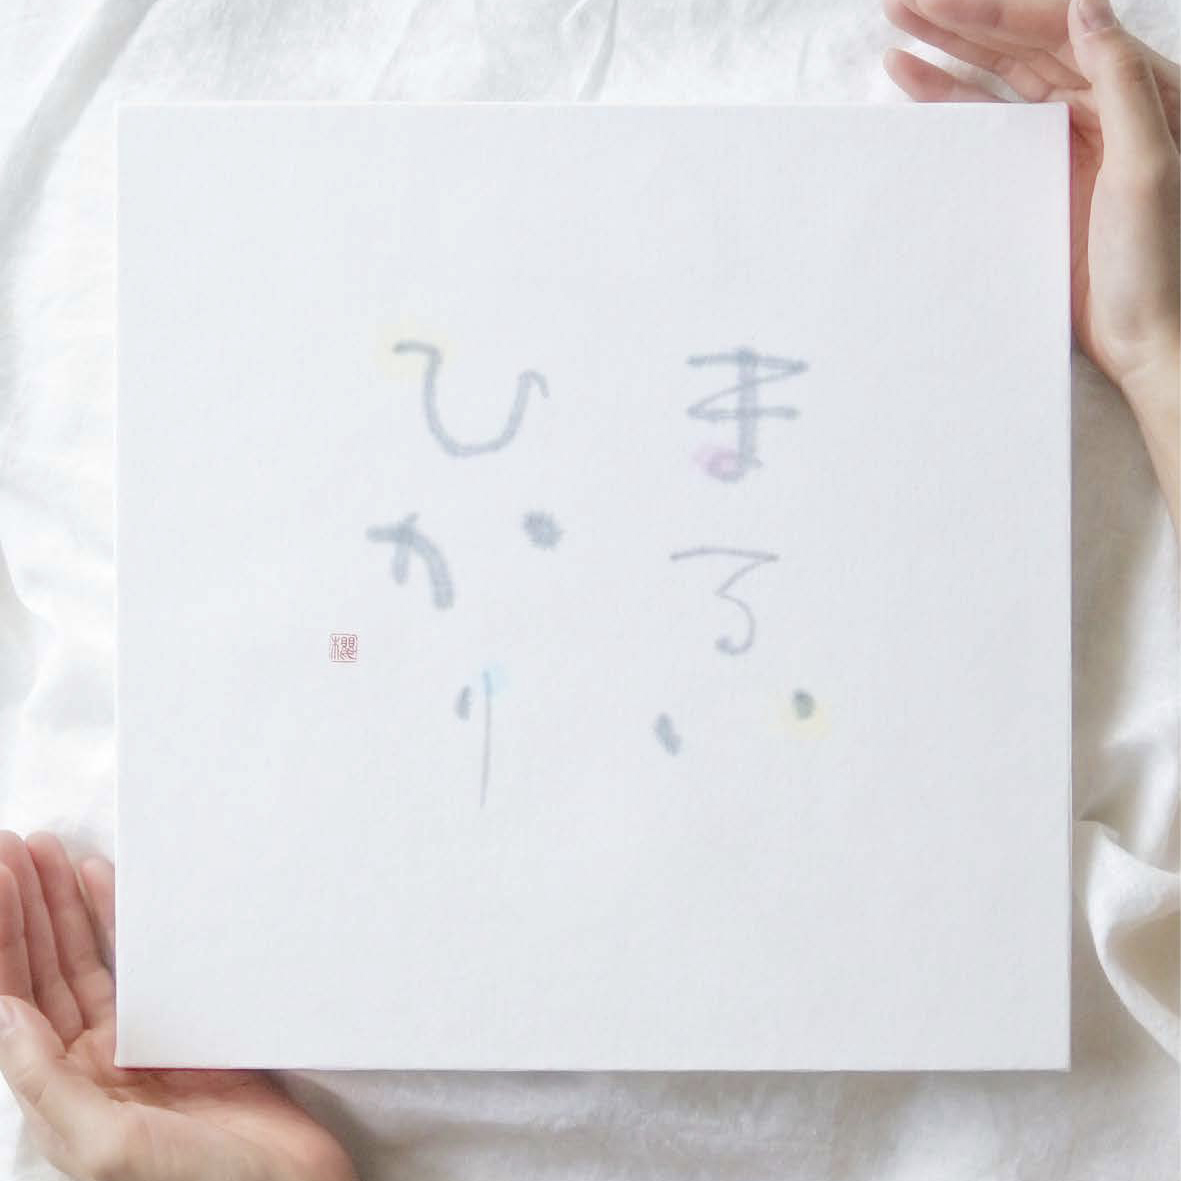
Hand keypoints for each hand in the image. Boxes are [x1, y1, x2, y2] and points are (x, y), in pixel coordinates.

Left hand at [0, 832, 356, 1180]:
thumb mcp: (107, 1144)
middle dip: (26, 910)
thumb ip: (47, 1082)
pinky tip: (102, 886)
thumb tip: (3, 1014)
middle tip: (16, 851)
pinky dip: (117, 922)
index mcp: (61, 1093)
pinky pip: (139, 963)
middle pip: (43, 970)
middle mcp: (88, 1065)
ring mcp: (136, 1044)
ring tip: (48, 856)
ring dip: (62, 909)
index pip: (13, 999)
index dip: (1, 937)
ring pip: (85, 960)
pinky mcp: (182, 1030)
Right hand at [883, 0, 1179, 519]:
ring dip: (949, 58)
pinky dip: (955, 108)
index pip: (1058, 30)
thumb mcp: (1147, 166)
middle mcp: (1100, 104)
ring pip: (1000, 83)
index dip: (997, 13)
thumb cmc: (1158, 261)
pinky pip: (993, 129)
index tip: (941, 4)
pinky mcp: (1041, 175)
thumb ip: (1120, 83)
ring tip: (896, 38)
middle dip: (960, 25)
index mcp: (1134, 90)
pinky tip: (919, 89)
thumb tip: (1084, 7)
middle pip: (1022, 48)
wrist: (1145, 335)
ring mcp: (1067, 140)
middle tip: (900, 8)